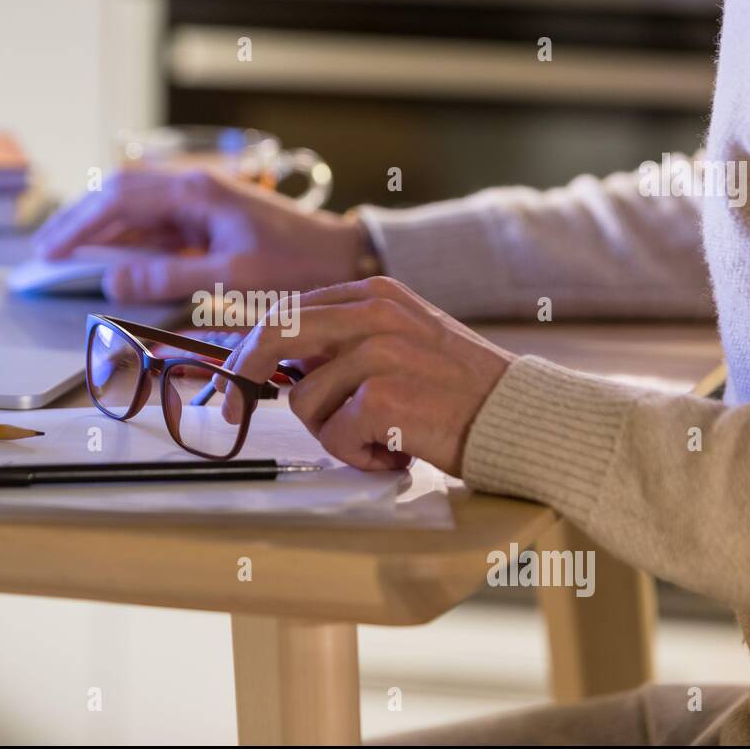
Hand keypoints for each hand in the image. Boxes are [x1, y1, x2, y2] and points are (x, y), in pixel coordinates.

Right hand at [29, 166, 368, 302]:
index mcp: (195, 191)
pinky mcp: (208, 220)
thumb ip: (169, 276)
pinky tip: (112, 260)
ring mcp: (199, 202)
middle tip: (43, 252)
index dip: (78, 225)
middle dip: (78, 221)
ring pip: (134, 209)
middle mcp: (192, 188)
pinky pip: (156, 226)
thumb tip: (111, 279)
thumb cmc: (297, 266)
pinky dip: (127, 241)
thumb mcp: (233, 277)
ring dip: (99, 231)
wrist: (343, 257)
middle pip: (118, 194)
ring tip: (65, 256)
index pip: (118, 198)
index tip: (48, 252)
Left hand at [219, 277, 514, 473]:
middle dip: (242, 375)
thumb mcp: (404, 340)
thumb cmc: (460, 390)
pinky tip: (397, 450)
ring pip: (305, 401)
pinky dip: (360, 455)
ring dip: (336, 433)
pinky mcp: (384, 398)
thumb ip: (347, 341)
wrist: (520, 418)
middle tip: (230, 411)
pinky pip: (335, 437)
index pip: (288, 309)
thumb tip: (278, 363)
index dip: (248, 347)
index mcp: (376, 293)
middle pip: (275, 334)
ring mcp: (380, 354)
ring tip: (384, 436)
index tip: (229, 379)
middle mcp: (375, 313)